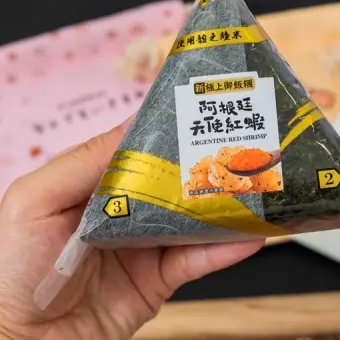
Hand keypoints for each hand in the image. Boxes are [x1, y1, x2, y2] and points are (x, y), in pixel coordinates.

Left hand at [0, 120, 262, 339]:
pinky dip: (226, 248)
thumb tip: (132, 125)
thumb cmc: (8, 270)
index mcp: (94, 186)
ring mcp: (145, 246)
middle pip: (175, 182)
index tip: (202, 114)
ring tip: (259, 187)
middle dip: (208, 165)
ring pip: (195, 219)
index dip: (170, 133)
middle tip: (245, 146)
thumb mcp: (35, 201)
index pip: (140, 151)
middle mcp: (124, 212)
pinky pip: (199, 260)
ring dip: (227, 205)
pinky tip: (250, 235)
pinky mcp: (161, 280)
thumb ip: (84, 162)